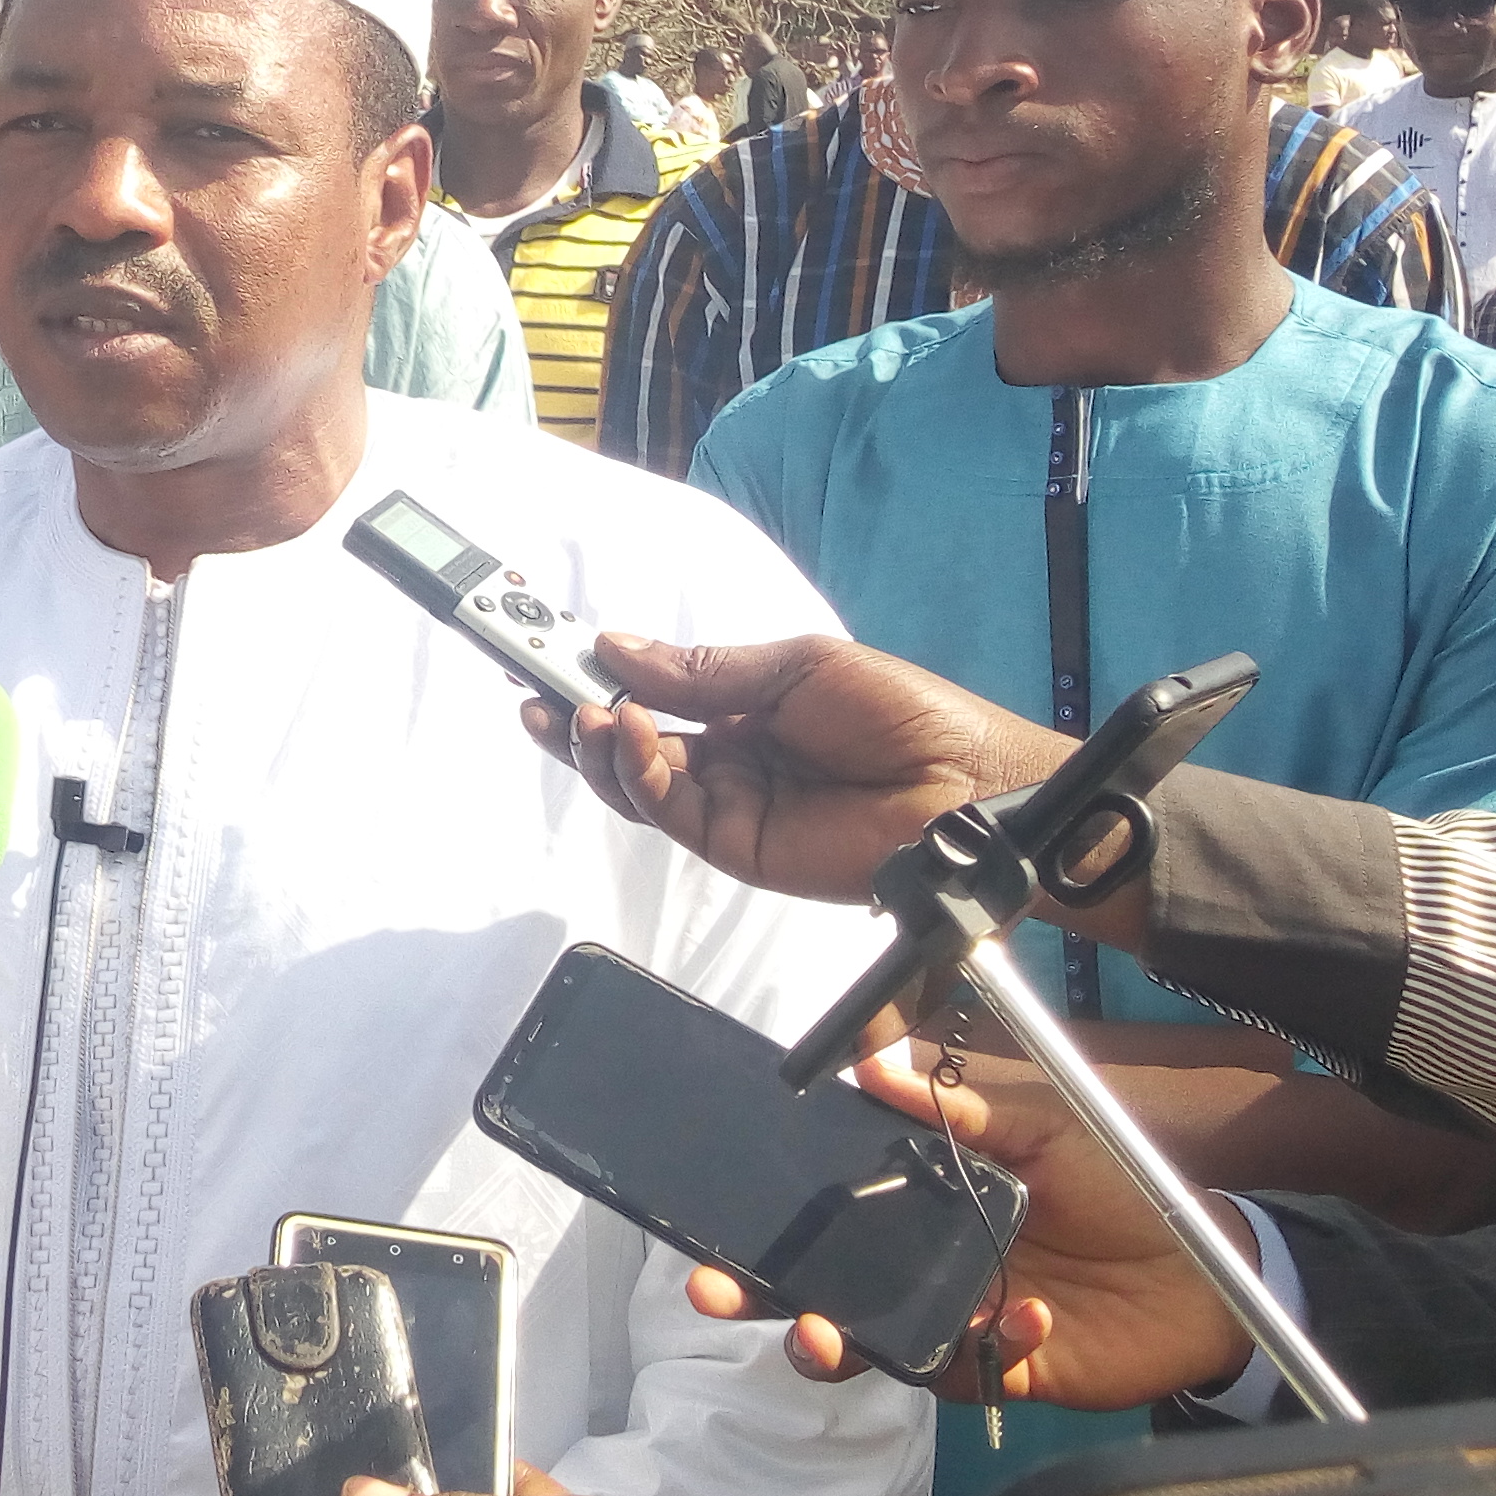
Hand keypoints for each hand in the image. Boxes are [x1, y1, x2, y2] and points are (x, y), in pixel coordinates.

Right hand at [528, 632, 1070, 902]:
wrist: (967, 786)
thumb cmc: (901, 713)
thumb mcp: (796, 668)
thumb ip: (703, 670)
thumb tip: (616, 648)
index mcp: (743, 710)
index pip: (651, 694)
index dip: (597, 675)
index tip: (542, 647)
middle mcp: (726, 758)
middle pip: (629, 743)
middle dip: (573, 715)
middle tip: (527, 684)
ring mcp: (729, 806)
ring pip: (636, 782)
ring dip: (598, 744)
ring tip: (580, 710)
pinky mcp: (737, 848)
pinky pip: (670, 811)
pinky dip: (638, 772)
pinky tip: (628, 732)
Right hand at [682, 1044, 1251, 1413]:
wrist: (1207, 1263)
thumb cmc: (1120, 1182)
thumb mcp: (1043, 1126)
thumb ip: (960, 1107)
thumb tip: (871, 1066)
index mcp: (921, 1201)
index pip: (828, 1209)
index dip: (768, 1220)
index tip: (715, 1225)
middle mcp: (923, 1265)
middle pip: (821, 1288)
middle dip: (762, 1295)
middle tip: (718, 1294)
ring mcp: (957, 1321)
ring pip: (871, 1345)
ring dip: (837, 1343)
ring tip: (824, 1334)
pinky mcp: (1004, 1370)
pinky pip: (973, 1372)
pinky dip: (996, 1347)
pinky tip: (1030, 1320)